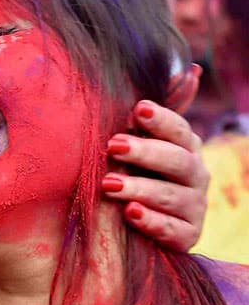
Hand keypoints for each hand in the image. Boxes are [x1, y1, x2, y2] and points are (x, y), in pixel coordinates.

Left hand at [102, 99, 208, 250]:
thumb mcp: (141, 142)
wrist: (141, 227)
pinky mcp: (186, 236)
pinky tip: (131, 213)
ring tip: (109, 184)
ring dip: (140, 187)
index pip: (179, 130)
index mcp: (184, 148)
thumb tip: (190, 67)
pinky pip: (173, 230)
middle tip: (112, 145)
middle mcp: (195, 175)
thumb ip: (155, 114)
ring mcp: (193, 207)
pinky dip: (152, 222)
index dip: (161, 119)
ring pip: (173, 196)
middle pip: (178, 161)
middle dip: (145, 152)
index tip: (137, 109)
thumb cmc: (138, 174)